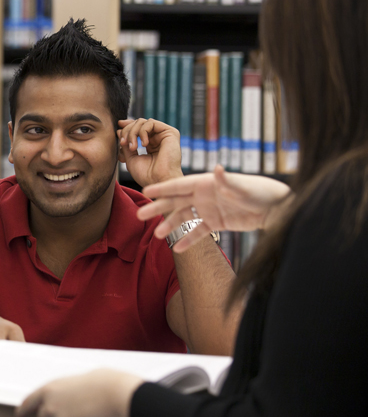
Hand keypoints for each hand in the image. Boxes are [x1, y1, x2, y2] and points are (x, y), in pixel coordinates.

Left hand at [15, 369, 142, 416]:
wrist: (118, 397)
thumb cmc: (103, 383)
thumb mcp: (78, 380)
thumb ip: (66, 390)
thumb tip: (67, 397)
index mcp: (50, 388)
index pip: (29, 402)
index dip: (24, 410)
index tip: (19, 414)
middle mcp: (51, 406)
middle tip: (67, 414)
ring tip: (88, 412)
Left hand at [117, 118, 183, 186]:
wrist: (158, 182)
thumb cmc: (146, 175)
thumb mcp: (130, 158)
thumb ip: (126, 144)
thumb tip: (119, 130)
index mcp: (151, 144)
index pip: (137, 129)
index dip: (127, 127)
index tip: (117, 130)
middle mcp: (158, 138)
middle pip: (138, 124)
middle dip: (127, 131)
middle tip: (123, 143)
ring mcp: (164, 135)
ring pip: (143, 122)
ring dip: (133, 132)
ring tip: (132, 147)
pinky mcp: (171, 133)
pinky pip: (151, 123)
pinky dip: (142, 131)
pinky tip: (144, 144)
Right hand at [137, 165, 292, 251]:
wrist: (276, 209)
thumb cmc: (261, 192)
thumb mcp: (243, 187)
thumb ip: (228, 181)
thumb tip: (217, 168)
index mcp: (206, 183)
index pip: (179, 185)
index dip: (162, 188)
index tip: (145, 190)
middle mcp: (204, 195)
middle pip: (175, 201)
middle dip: (158, 207)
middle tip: (139, 214)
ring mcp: (209, 209)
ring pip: (184, 217)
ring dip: (170, 225)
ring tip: (157, 235)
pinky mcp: (217, 223)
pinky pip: (199, 232)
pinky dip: (189, 240)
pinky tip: (178, 249)